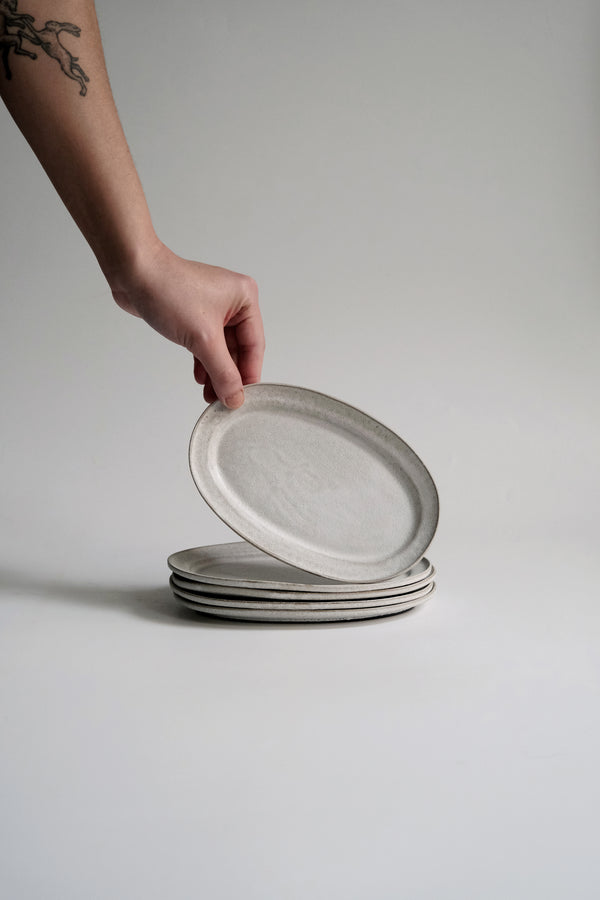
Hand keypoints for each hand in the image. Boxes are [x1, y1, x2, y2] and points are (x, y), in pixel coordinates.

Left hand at [111, 242, 264, 407]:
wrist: (133, 273)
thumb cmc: (168, 289)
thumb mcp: (203, 338)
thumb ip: (223, 372)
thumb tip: (235, 397)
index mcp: (245, 299)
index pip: (254, 345)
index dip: (248, 374)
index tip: (242, 398)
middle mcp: (233, 302)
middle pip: (239, 349)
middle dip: (229, 375)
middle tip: (224, 400)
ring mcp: (213, 308)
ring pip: (221, 349)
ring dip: (216, 372)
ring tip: (210, 396)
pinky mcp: (195, 315)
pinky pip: (206, 344)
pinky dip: (204, 362)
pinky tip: (201, 378)